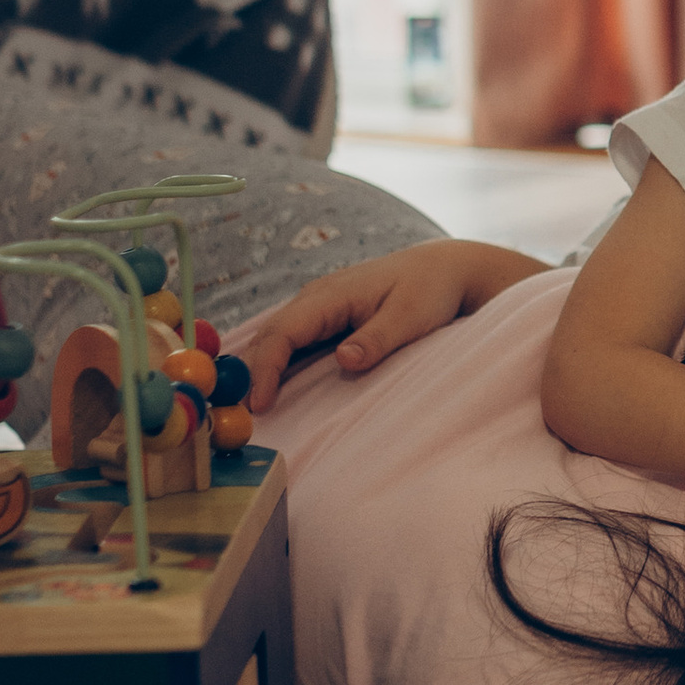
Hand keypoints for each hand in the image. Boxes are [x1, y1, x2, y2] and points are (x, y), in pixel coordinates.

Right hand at [238, 245, 491, 410]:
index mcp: (333, 294)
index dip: (266, 367)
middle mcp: (317, 297)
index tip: (260, 403)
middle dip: (250, 372)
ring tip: (246, 407)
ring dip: (258, 367)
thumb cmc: (429, 290)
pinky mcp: (327, 316)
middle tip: (239, 415)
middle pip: (270, 334)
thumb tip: (344, 359)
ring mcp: (319, 305)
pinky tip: (268, 386)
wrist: (445, 269)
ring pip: (276, 336)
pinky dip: (275, 361)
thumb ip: (376, 339)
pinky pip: (291, 339)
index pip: (284, 331)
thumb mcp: (410, 316)